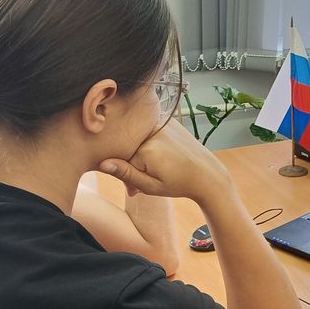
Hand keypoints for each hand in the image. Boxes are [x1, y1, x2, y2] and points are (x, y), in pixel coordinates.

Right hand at [99, 120, 228, 202]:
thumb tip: (102, 163)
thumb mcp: (150, 186)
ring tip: (155, 170)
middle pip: (127, 146)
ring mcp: (160, 123)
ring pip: (137, 138)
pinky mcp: (167, 120)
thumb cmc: (179, 184)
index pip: (118, 157)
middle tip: (140, 185)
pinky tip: (160, 156)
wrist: (207, 174)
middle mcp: (151, 131)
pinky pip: (148, 130)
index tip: (132, 188)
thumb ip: (125, 173)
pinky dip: (149, 143)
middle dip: (131, 165)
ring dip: (140, 154)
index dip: (123, 174)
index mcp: (145, 148)